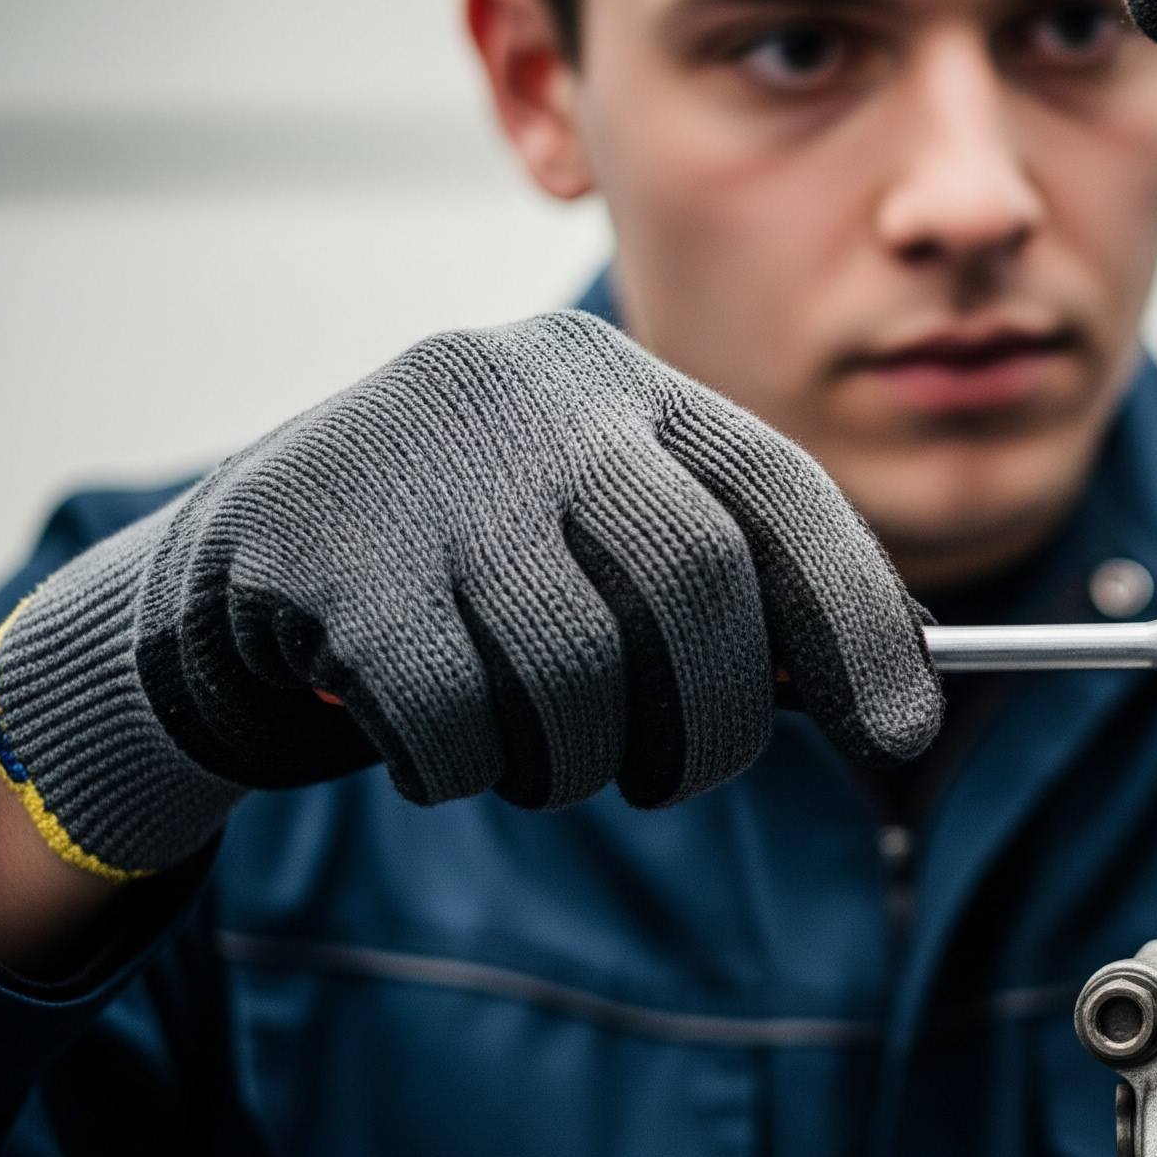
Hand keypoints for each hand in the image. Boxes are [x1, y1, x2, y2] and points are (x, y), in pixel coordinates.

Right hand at [0, 311, 940, 878]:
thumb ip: (745, 585)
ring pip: (573, 670)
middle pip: (696, 581)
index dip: (861, 623)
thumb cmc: (480, 559)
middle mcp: (535, 395)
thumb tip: (911, 678)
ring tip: (537, 752)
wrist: (245, 557)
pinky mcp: (320, 551)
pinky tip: (437, 741)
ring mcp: (422, 464)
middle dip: (715, 719)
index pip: (785, 495)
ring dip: (574, 760)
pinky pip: (452, 719)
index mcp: (625, 381)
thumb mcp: (611, 533)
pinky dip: (465, 766)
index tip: (908, 731)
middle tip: (681, 775)